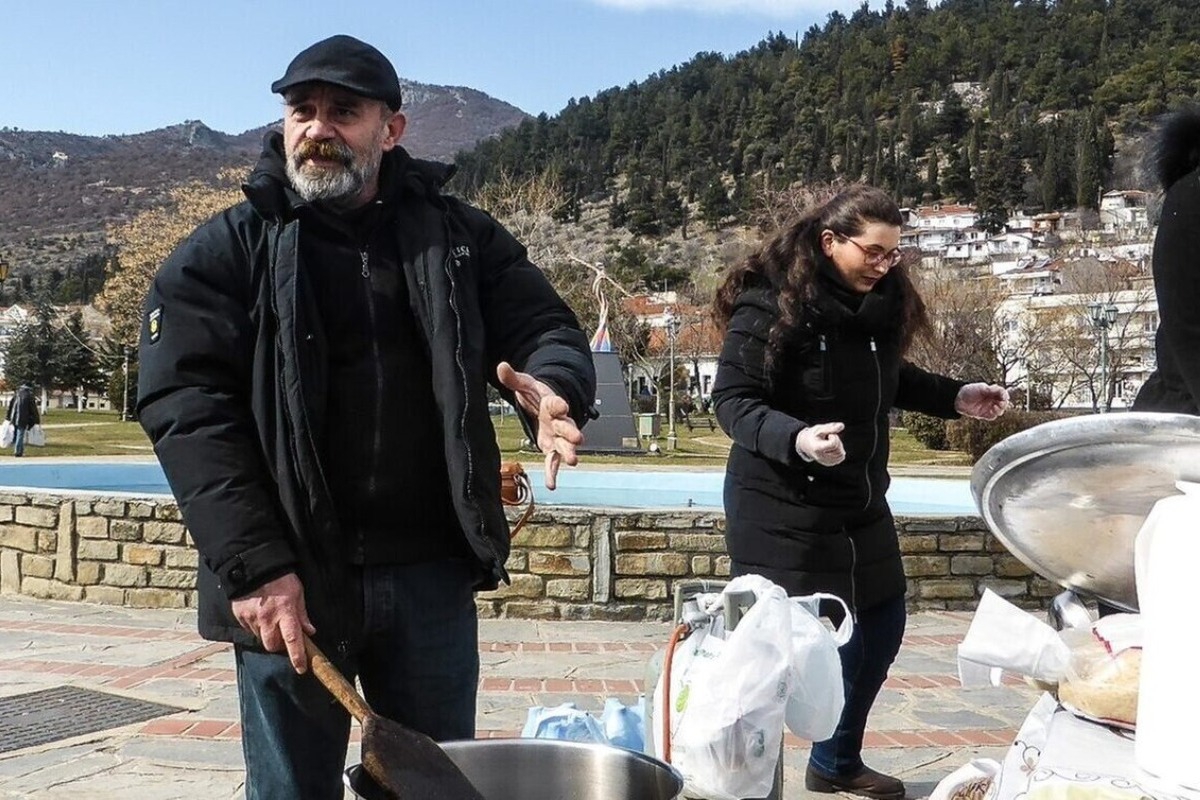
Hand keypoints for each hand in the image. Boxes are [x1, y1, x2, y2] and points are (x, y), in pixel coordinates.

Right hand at [231, 572, 315, 673]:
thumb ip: (302, 614)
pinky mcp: (240, 616)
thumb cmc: (281, 578)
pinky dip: (255, 625)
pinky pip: (249, 628)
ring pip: (260, 638)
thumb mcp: (298, 593)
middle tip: (282, 634)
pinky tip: (259, 613)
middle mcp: (268, 618)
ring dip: (266, 634)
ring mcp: (252, 618)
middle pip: (272, 646)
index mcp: (285, 612)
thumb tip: (310, 631)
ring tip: (269, 618)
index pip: (293, 640)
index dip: (297, 657)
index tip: (301, 668)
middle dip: (278, 645)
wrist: (255, 566)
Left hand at [496, 361, 583, 489]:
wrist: (544, 405)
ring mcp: (557, 436)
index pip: (557, 403)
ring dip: (569, 452)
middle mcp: (558, 421)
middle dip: (572, 433)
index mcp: (552, 404)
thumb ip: (513, 378)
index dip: (559, 405)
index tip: (563, 406)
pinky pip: (553, 461)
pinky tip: (552, 485)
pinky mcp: (551, 447)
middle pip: (567, 427)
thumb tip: (500, 366)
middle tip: (578, 439)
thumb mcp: (524, 385)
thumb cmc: (534, 394)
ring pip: (565, 445)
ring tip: (573, 461)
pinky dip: (553, 473)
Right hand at [795, 422, 845, 465]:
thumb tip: (842, 425)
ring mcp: (825, 462)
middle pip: (838, 449)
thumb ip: (830, 427)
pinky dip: (839, 452)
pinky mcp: (829, 464)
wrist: (805, 444)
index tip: (829, 435)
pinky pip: (840, 458)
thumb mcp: (819, 429)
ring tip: (831, 443)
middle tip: (830, 438)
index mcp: (817, 448)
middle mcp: (821, 457)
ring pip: (841, 454)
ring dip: (839, 447)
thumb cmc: (813, 435)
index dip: (834, 437)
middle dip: (837, 441)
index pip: (833, 444)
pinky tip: (833, 448)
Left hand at [955, 383, 1010, 419]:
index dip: (1005, 395)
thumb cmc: (969, 391)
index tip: (1004, 396)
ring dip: (1000, 409)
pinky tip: (992, 411)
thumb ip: (993, 390)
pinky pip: (993, 416)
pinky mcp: (984, 414)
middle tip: (1001, 402)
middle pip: (1003, 403)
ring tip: (996, 407)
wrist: (958, 399)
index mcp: (992, 392)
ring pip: (1000, 410)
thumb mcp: (981, 388)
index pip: (1003, 394)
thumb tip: (1003, 392)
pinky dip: (994, 414)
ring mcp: (988, 407)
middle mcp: (992, 400)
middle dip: (1004, 403)